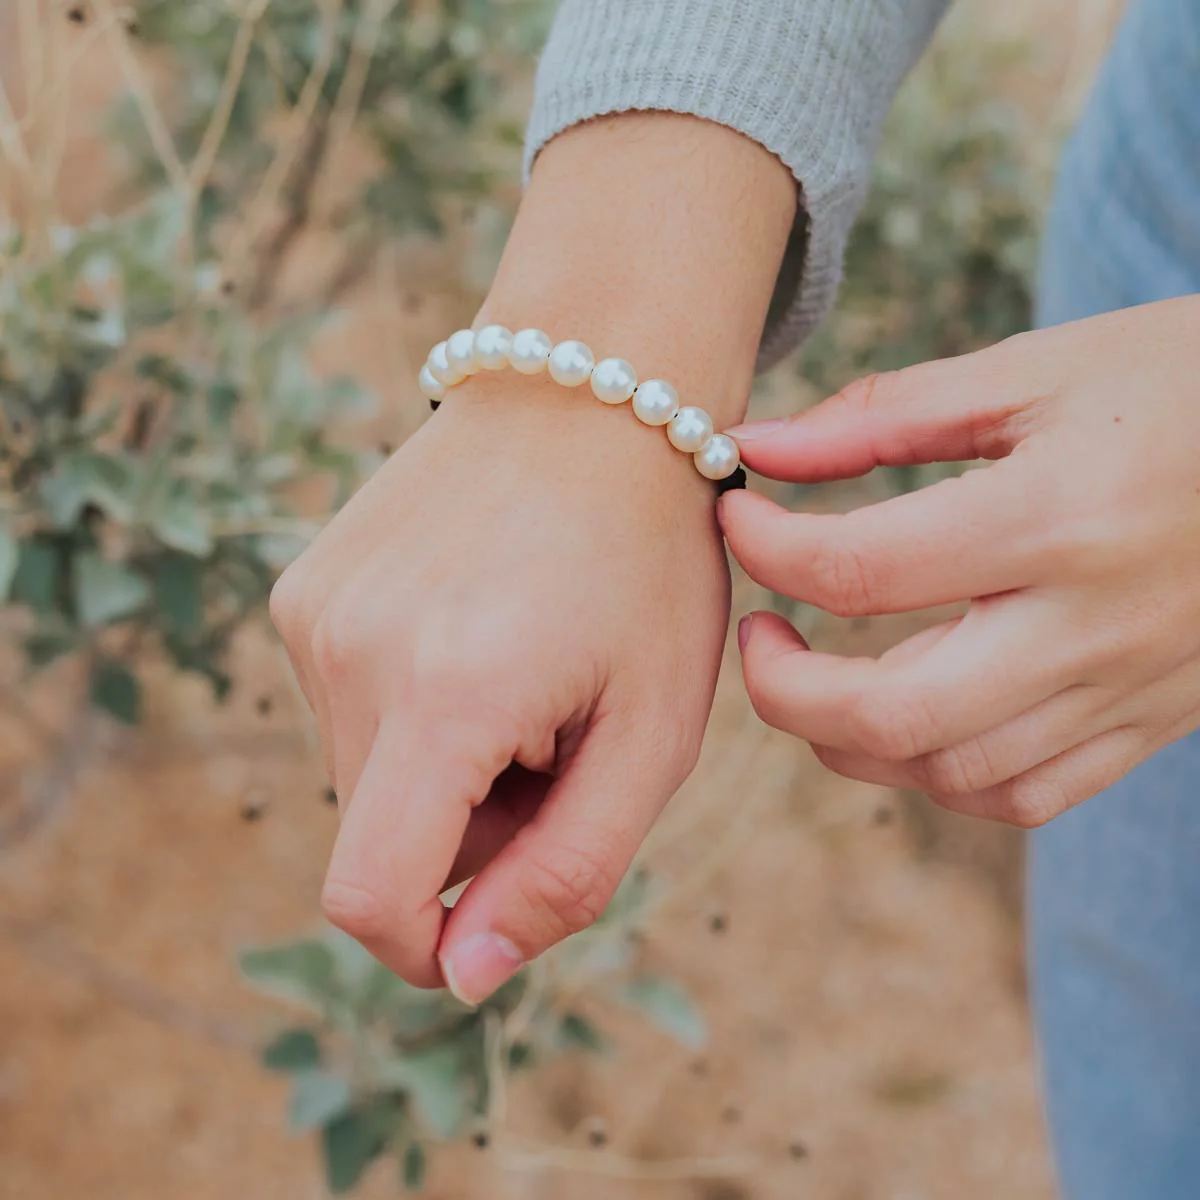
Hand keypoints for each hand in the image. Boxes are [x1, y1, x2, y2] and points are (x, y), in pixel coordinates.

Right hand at [271, 376, 728, 1001]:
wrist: (592, 395)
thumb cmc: (651, 564)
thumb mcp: (654, 729)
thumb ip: (569, 870)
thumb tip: (465, 975)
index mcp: (445, 695)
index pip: (369, 898)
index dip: (426, 946)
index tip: (498, 918)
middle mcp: (348, 652)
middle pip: (382, 838)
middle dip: (471, 832)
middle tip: (561, 742)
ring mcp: (313, 612)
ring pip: (367, 773)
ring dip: (445, 765)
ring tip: (526, 672)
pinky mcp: (303, 588)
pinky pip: (349, 705)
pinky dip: (414, 707)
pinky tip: (479, 630)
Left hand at [720, 296, 1199, 825]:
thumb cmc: (1182, 383)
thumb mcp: (1035, 369)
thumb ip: (884, 414)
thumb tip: (759, 447)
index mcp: (1056, 516)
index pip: (859, 570)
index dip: (764, 548)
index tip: (738, 515)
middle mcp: (1091, 623)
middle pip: (893, 713)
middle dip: (783, 691)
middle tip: (755, 633)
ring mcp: (1126, 688)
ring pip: (952, 770)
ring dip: (850, 736)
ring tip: (818, 673)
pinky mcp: (1149, 722)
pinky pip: (1025, 794)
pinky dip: (938, 771)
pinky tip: (910, 715)